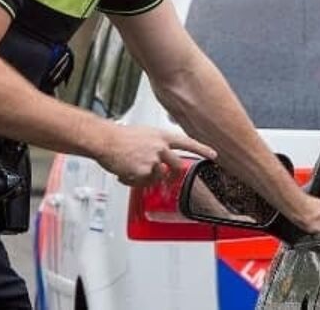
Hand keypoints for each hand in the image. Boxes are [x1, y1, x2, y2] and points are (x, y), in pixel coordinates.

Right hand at [98, 124, 215, 186]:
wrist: (105, 140)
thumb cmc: (120, 137)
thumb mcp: (144, 135)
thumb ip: (156, 146)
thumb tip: (161, 159)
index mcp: (162, 136)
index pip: (187, 142)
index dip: (202, 149)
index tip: (213, 155)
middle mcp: (161, 147)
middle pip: (177, 166)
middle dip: (171, 174)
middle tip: (164, 176)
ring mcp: (154, 160)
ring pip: (158, 177)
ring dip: (146, 178)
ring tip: (132, 169)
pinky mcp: (144, 171)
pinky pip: (143, 183)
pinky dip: (133, 181)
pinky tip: (124, 172)